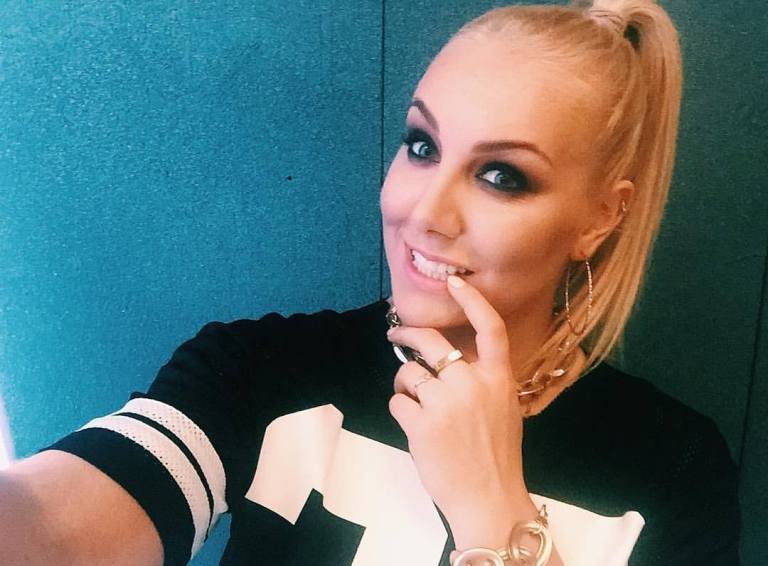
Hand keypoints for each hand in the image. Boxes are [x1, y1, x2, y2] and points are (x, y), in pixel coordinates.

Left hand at [386, 275, 536, 547]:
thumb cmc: (497, 457)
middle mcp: (472, 383)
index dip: (471, 300)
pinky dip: (402, 410)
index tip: (453, 282)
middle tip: (394, 334)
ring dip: (404, 384)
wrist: (490, 499)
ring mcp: (446, 403)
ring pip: (409, 374)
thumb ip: (483, 382)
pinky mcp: (421, 423)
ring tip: (412, 400)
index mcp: (499, 379)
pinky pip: (398, 401)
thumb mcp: (504, 410)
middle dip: (407, 334)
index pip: (489, 327)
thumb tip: (448, 364)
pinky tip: (414, 426)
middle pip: (432, 342)